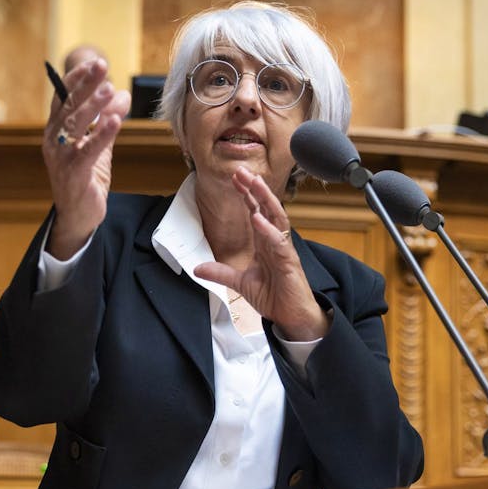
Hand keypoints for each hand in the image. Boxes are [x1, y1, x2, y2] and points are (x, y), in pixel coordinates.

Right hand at [43, 58, 129, 258]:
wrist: (78, 216)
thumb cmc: (85, 178)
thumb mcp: (97, 145)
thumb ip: (107, 121)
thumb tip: (122, 94)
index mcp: (55, 130)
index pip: (61, 97)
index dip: (76, 79)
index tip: (94, 63)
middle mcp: (54, 141)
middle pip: (68, 106)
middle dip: (85, 85)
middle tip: (102, 66)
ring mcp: (61, 158)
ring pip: (75, 125)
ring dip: (93, 105)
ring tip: (110, 89)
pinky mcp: (74, 174)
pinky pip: (88, 150)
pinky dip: (101, 134)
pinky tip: (114, 121)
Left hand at [193, 167, 329, 340]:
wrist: (290, 318)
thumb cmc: (273, 297)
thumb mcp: (239, 283)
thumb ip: (220, 273)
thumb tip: (197, 268)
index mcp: (265, 243)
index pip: (255, 212)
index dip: (246, 195)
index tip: (235, 178)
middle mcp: (275, 242)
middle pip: (266, 208)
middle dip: (254, 189)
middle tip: (242, 171)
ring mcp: (283, 250)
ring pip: (276, 218)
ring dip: (265, 200)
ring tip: (255, 183)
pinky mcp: (289, 263)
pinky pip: (279, 243)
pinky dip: (268, 230)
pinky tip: (258, 218)